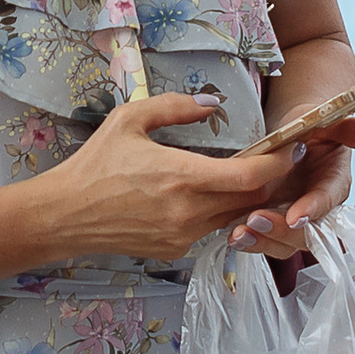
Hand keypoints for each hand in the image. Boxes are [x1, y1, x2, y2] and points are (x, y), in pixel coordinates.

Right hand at [45, 86, 315, 264]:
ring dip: (245, 198)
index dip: (279, 163)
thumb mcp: (129, 120)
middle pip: (252, 200)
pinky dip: (219, 212)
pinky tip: (207, 196)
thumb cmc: (95, 164)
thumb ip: (174, 107)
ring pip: (234, 217)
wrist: (65, 214)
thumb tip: (211, 104)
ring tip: (243, 176)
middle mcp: (189, 212)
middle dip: (268, 180)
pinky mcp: (176, 250)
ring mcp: (184, 236)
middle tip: (273, 159)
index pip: (252, 176)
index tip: (289, 148)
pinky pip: (211, 229)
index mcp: (182, 177)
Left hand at [237, 110, 354, 249]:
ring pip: (284, 243)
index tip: (296, 214)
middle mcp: (316, 208)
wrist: (288, 132)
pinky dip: (248, 241)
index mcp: (335, 184)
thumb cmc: (311, 123)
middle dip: (282, 230)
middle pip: (307, 232)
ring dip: (262, 241)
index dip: (314, 209)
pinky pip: (263, 240)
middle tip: (256, 218)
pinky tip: (231, 235)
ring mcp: (292, 218)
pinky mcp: (270, 223)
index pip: (329, 200)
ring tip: (238, 233)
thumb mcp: (328, 119)